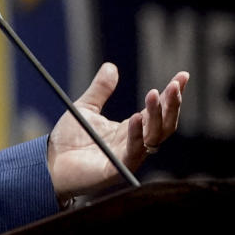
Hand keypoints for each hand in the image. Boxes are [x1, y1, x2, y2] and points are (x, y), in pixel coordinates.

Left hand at [47, 62, 188, 199]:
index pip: (158, 111)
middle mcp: (135, 143)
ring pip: (153, 136)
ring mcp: (128, 156)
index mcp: (131, 128)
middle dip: (172, 105)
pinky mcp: (117, 169)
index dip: (172, 95)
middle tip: (175, 85)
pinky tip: (137, 118)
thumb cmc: (68, 139)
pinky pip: (133, 151)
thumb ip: (100, 90)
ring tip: (154, 94)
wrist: (50, 163)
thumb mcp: (86, 108)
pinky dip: (136, 134)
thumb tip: (111, 66)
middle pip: (163, 124)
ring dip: (157, 115)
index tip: (183, 75)